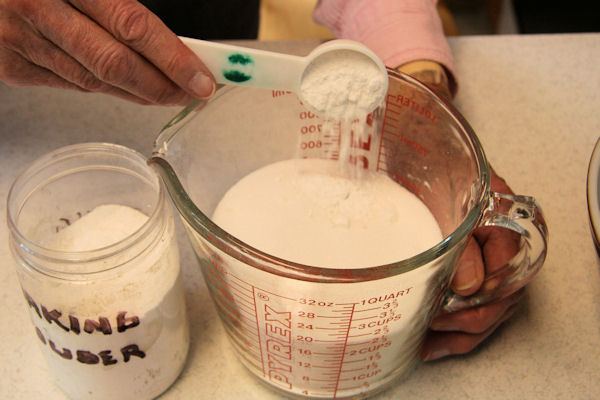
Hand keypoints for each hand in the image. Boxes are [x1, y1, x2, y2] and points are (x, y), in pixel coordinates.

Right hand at [0, 0, 214, 104]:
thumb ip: (121, 4)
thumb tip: (169, 41)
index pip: (134, 26)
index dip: (174, 58)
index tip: (202, 79)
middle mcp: (39, 10)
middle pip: (116, 64)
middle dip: (162, 87)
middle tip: (193, 95)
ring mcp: (21, 42)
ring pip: (94, 82)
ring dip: (138, 94)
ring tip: (167, 93)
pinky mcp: (12, 67)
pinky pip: (70, 85)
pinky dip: (103, 88)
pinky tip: (125, 87)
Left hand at [420, 169, 523, 360]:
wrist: (429, 154)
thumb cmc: (439, 170)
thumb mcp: (446, 203)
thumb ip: (461, 245)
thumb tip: (468, 287)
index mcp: (508, 226)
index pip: (504, 279)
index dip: (476, 304)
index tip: (443, 314)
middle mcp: (510, 245)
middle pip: (502, 300)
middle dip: (466, 323)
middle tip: (432, 330)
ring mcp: (497, 257)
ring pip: (493, 307)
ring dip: (461, 331)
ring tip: (430, 343)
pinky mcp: (481, 265)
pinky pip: (481, 302)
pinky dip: (459, 324)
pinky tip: (435, 337)